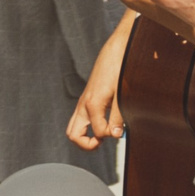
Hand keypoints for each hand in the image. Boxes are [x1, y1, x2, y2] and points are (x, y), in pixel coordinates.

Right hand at [67, 29, 130, 149]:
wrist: (115, 51)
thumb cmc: (119, 69)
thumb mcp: (121, 94)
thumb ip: (118, 116)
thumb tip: (115, 135)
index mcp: (92, 104)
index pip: (98, 132)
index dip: (111, 136)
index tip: (121, 132)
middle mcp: (83, 105)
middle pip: (73, 135)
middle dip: (86, 144)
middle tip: (102, 143)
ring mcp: (82, 102)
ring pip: (73, 128)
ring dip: (84, 136)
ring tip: (101, 136)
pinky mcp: (85, 98)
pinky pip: (79, 119)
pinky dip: (87, 126)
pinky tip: (103, 122)